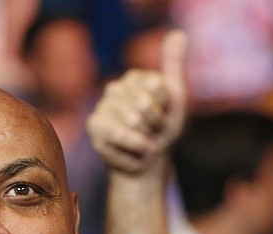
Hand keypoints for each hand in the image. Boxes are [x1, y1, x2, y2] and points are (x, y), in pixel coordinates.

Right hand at [86, 30, 187, 174]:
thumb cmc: (161, 130)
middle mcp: (115, 89)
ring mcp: (102, 107)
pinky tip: (138, 148)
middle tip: (153, 131)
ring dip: (147, 135)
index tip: (163, 114)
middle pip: (144, 102)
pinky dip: (135, 144)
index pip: (156, 85)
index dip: (165, 105)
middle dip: (156, 122)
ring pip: (133, 118)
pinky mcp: (94, 126)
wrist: (148, 161)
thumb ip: (174, 66)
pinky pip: (118, 132)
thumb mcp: (175, 97)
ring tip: (144, 140)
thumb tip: (178, 33)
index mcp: (134, 78)